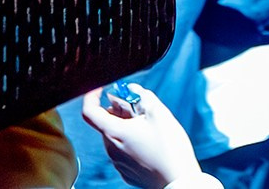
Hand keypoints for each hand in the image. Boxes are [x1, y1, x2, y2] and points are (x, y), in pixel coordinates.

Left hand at [82, 85, 202, 188]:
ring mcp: (118, 163)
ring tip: (147, 126)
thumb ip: (140, 94)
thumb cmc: (169, 148)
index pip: (89, 111)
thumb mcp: (157, 112)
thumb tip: (130, 89)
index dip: (92, 96)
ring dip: (125, 125)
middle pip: (105, 122)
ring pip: (115, 136)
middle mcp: (112, 149)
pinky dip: (130, 141)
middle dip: (118, 110)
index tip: (102, 89)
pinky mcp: (127, 172)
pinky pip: (122, 151)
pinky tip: (148, 142)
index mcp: (115, 132)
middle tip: (137, 107)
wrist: (179, 181)